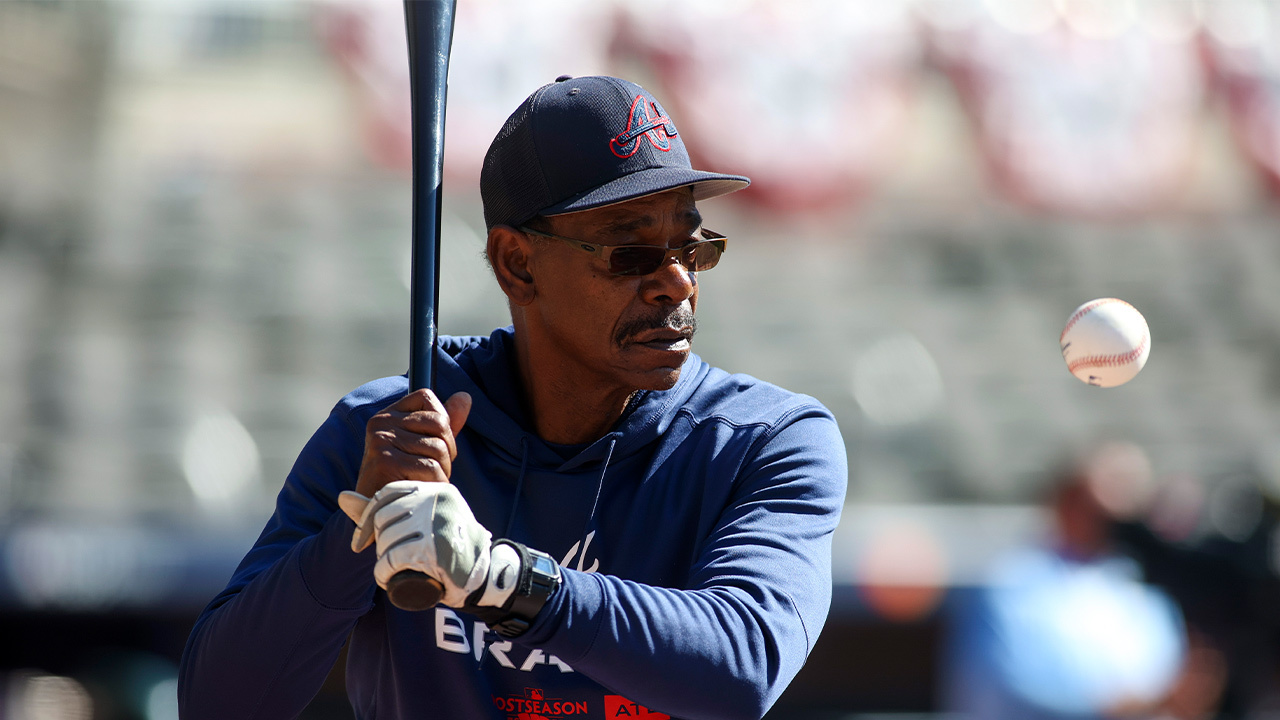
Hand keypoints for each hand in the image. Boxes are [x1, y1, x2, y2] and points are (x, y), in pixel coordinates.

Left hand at [337, 481, 520, 608]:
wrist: (484, 576)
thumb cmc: (449, 547)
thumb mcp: (422, 520)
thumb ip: (384, 508)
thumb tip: (342, 496)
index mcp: (436, 488)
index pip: (388, 493)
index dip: (370, 517)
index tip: (364, 539)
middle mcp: (438, 500)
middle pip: (386, 517)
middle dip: (379, 541)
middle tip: (388, 558)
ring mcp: (438, 523)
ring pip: (388, 538)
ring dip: (382, 560)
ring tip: (390, 571)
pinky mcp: (436, 548)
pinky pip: (394, 557)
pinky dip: (385, 571)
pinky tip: (387, 578)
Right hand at [356, 389, 470, 497]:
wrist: (380, 511)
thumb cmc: (403, 477)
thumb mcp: (422, 445)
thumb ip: (443, 422)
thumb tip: (465, 396)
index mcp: (388, 414)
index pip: (426, 397)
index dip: (442, 421)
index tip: (436, 443)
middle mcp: (381, 423)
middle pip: (438, 423)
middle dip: (447, 450)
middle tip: (435, 470)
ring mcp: (381, 441)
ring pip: (437, 448)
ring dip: (442, 471)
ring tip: (427, 482)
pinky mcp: (385, 462)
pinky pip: (430, 468)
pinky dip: (435, 483)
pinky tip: (423, 490)